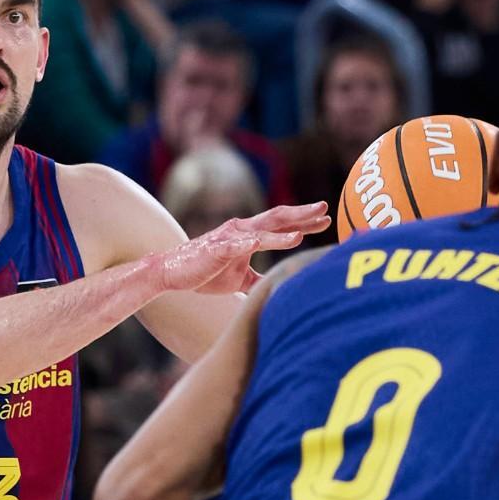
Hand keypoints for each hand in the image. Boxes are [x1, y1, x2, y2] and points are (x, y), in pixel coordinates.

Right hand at [155, 202, 330, 293]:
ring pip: (265, 228)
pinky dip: (263, 241)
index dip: (303, 221)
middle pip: (279, 217)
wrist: (172, 273)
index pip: (281, 224)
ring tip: (311, 226)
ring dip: (290, 226)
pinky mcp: (220, 248)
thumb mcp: (239, 278)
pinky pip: (245, 244)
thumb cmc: (205, 273)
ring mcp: (232, 237)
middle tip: (326, 210)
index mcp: (248, 233)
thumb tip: (278, 289)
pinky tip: (280, 241)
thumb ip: (259, 279)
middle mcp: (242, 229)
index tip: (326, 221)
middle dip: (303, 214)